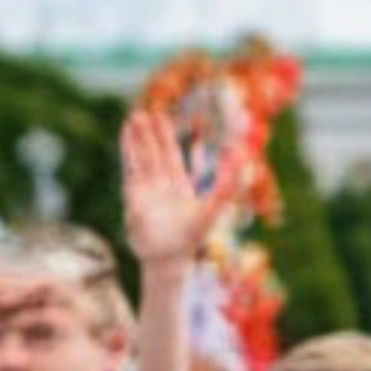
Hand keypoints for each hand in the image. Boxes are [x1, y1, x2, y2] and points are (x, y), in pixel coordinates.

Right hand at [118, 108, 212, 272]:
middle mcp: (161, 187)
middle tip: (146, 111)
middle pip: (155, 154)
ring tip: (132, 117)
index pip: (172, 157)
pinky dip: (127, 151)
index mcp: (180, 188)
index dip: (168, 139)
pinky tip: (124, 136)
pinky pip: (130, 168)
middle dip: (150, 134)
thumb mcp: (212, 210)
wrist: (167, 260)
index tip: (163, 119)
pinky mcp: (133, 196)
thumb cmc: (190, 240)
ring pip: (141, 158)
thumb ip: (227, 189)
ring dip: (137, 139)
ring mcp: (146, 191)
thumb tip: (245, 167)